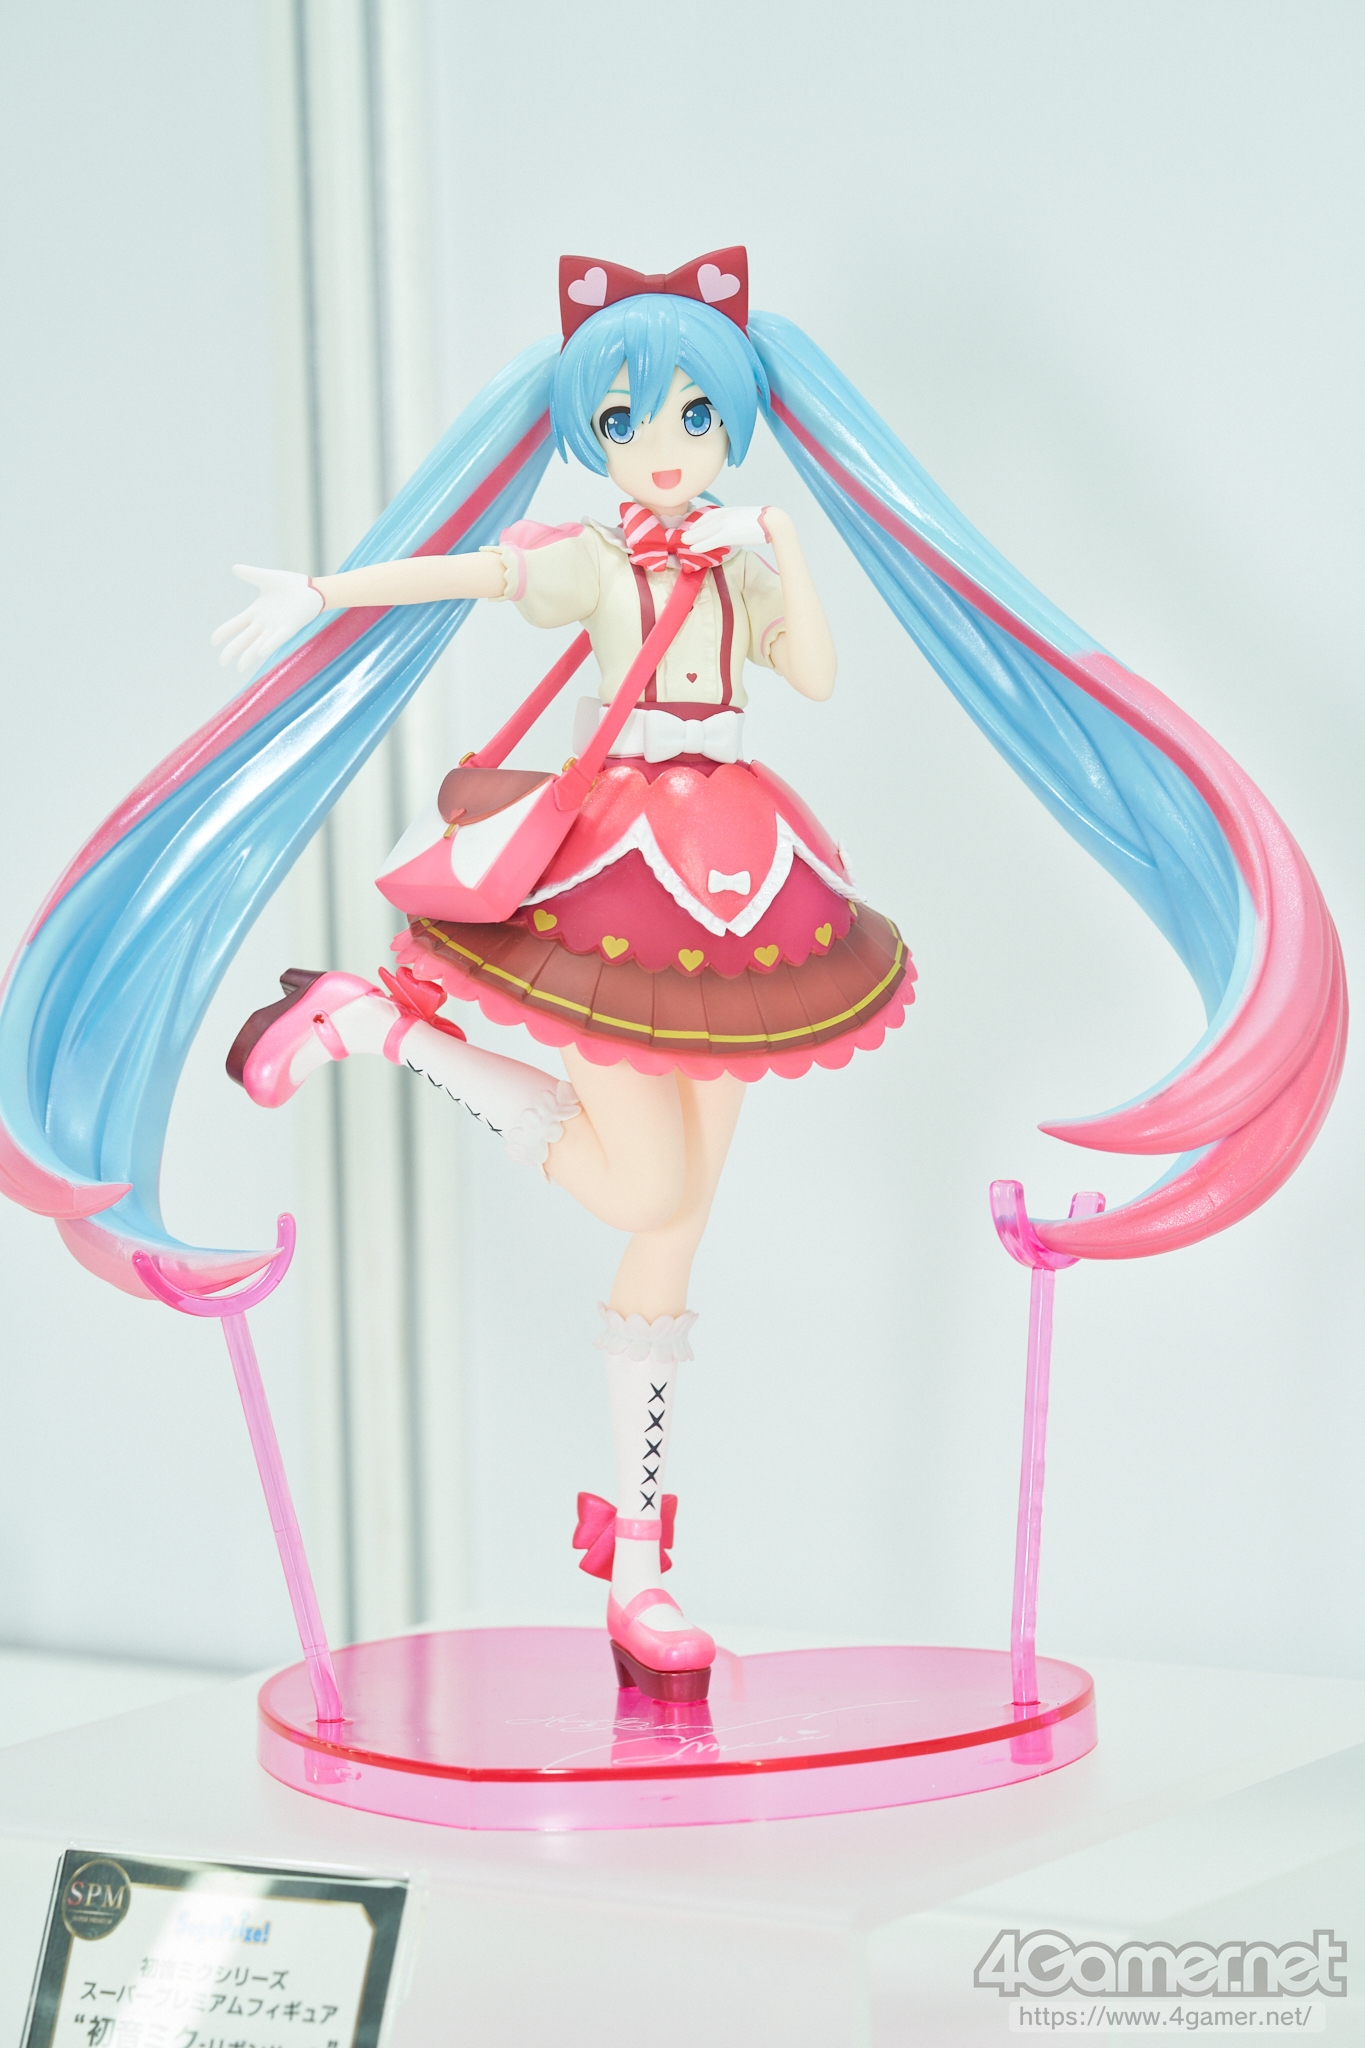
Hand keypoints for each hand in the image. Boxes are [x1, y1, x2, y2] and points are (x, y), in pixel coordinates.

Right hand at [210, 565, 324, 673]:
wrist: (313, 589)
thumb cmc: (292, 585)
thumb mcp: (266, 577)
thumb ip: (250, 574)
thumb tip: (234, 568)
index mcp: (256, 612)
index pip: (236, 624)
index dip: (225, 632)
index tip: (213, 641)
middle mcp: (265, 623)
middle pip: (245, 639)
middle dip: (233, 650)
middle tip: (222, 663)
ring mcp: (277, 627)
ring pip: (259, 644)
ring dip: (249, 656)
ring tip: (239, 668)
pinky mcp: (290, 628)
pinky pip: (278, 638)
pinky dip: (269, 645)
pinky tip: (260, 652)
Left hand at [685, 504, 773, 551]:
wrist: (773, 521)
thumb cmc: (765, 521)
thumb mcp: (748, 518)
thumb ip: (739, 522)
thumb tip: (738, 528)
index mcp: (730, 510)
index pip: (710, 515)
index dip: (699, 522)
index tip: (692, 526)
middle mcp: (726, 515)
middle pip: (705, 523)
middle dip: (693, 529)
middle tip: (682, 535)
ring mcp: (726, 524)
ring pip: (705, 531)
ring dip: (692, 537)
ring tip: (682, 542)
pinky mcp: (729, 534)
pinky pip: (711, 540)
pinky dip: (701, 544)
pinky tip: (692, 549)